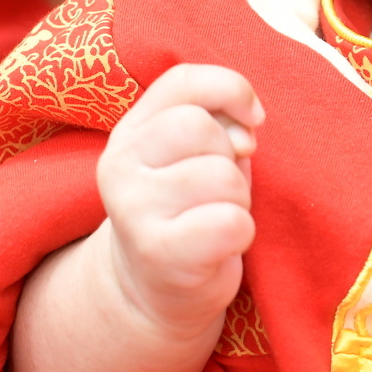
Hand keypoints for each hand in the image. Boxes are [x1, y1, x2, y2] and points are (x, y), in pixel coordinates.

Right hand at [98, 63, 263, 339]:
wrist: (154, 290)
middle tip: (220, 190)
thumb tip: (245, 131)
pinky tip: (219, 244)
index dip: (231, 91)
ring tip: (216, 217)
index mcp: (130, 131)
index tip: (251, 122)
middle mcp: (119, 165)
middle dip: (231, 158)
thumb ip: (217, 120)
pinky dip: (241, 232)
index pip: (183, 82)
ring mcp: (133, 208)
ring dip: (238, 198)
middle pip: (202, 128)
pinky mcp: (158, 251)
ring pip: (222, 175)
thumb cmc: (189, 209)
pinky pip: (230, 221)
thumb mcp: (196, 154)